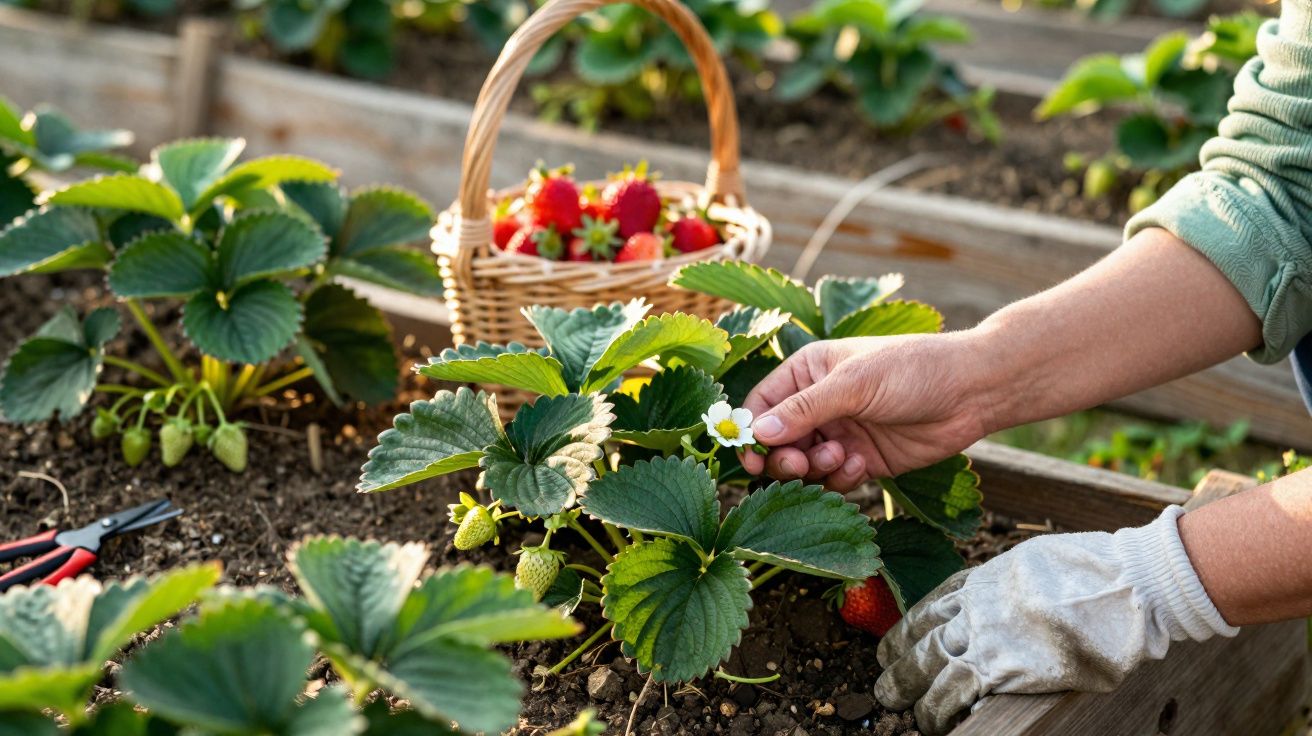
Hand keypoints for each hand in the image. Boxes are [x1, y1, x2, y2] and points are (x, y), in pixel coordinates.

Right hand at [740, 333, 992, 489]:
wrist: (972, 392)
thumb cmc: (912, 370)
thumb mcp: (853, 384)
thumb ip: (803, 410)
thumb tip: (756, 434)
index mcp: (808, 371)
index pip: (761, 404)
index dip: (751, 431)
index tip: (750, 457)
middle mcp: (819, 403)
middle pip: (777, 441)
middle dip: (784, 456)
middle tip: (799, 463)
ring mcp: (840, 432)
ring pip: (804, 465)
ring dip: (815, 467)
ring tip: (841, 456)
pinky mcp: (862, 460)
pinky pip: (834, 479)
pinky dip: (841, 478)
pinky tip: (861, 465)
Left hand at [872, 507, 1237, 733]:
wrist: (1124, 581)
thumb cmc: (1096, 572)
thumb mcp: (1035, 565)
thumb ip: (1010, 588)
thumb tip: (1010, 608)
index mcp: (983, 580)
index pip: (929, 607)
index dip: (908, 630)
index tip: (894, 645)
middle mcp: (974, 605)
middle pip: (919, 636)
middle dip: (897, 662)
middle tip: (883, 682)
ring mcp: (984, 634)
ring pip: (926, 665)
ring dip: (906, 688)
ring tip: (893, 703)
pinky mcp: (1000, 666)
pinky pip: (953, 692)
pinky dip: (937, 711)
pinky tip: (932, 724)